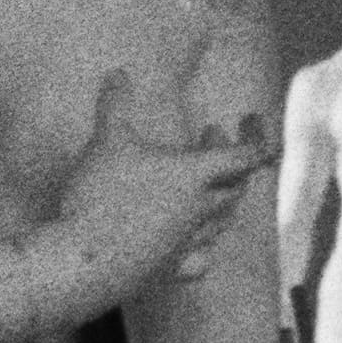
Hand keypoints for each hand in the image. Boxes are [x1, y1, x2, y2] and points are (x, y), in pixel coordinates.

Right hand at [39, 73, 268, 301]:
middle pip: (236, 186)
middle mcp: (202, 210)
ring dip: (221, 195)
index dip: (256, 135)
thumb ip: (116, 105)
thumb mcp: (107, 141)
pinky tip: (196, 245)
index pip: (246, 156)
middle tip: (209, 132)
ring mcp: (189, 244)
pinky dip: (204, 245)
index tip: (250, 118)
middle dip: (229, 157)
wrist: (86, 262)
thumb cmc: (103, 197)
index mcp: (196, 176)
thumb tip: (118, 72)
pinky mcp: (172, 270)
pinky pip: (201, 258)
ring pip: (222, 221)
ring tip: (209, 182)